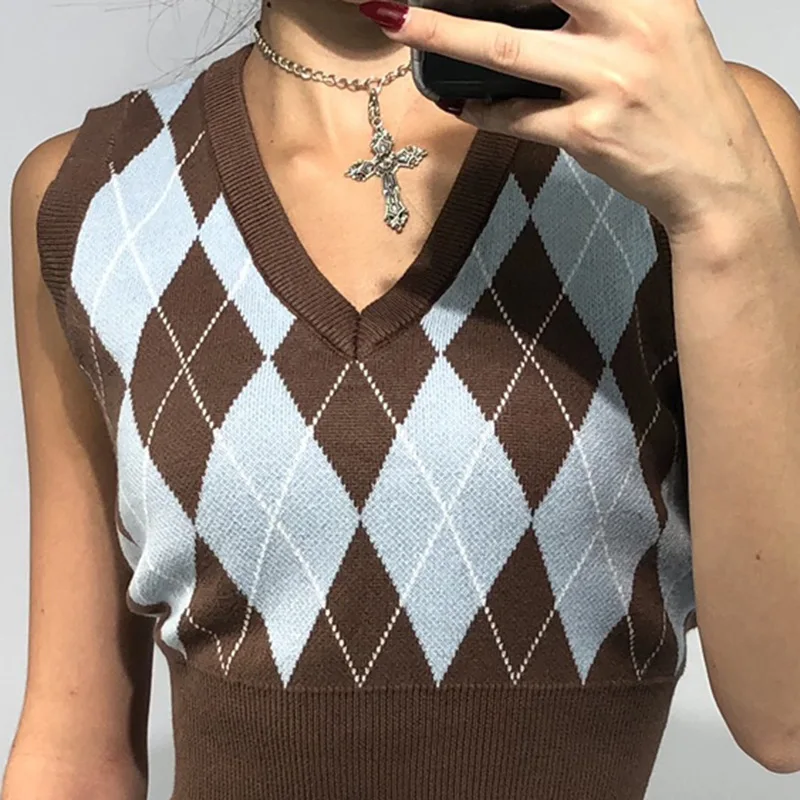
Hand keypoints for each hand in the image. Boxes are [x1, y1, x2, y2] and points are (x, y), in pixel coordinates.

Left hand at [359, 0, 775, 238]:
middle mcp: (630, 29)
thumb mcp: (667, 32)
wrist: (717, 177)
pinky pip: (516, 118)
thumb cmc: (689, 102)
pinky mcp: (586, 133)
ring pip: (505, 51)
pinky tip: (461, 104)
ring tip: (401, 25)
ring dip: (444, 37)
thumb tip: (546, 5)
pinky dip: (482, 111)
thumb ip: (613, 12)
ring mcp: (605, 83)